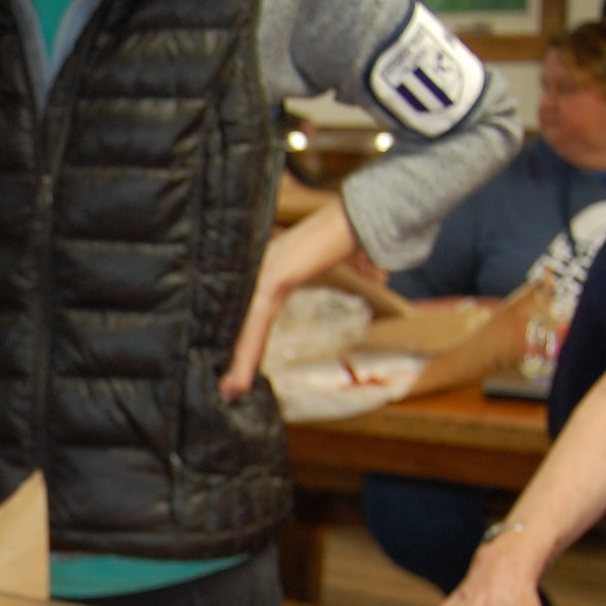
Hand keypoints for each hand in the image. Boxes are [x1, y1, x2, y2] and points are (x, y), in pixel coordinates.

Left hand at [224, 199, 355, 400]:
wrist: (363, 213)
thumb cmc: (358, 230)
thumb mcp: (355, 258)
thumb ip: (359, 270)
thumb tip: (378, 277)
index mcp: (274, 272)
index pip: (254, 314)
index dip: (246, 342)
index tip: (237, 371)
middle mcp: (262, 273)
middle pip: (243, 323)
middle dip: (237, 358)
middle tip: (227, 391)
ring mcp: (264, 274)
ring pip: (246, 327)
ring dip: (240, 362)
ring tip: (232, 391)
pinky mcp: (274, 278)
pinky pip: (257, 321)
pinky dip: (249, 350)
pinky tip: (242, 374)